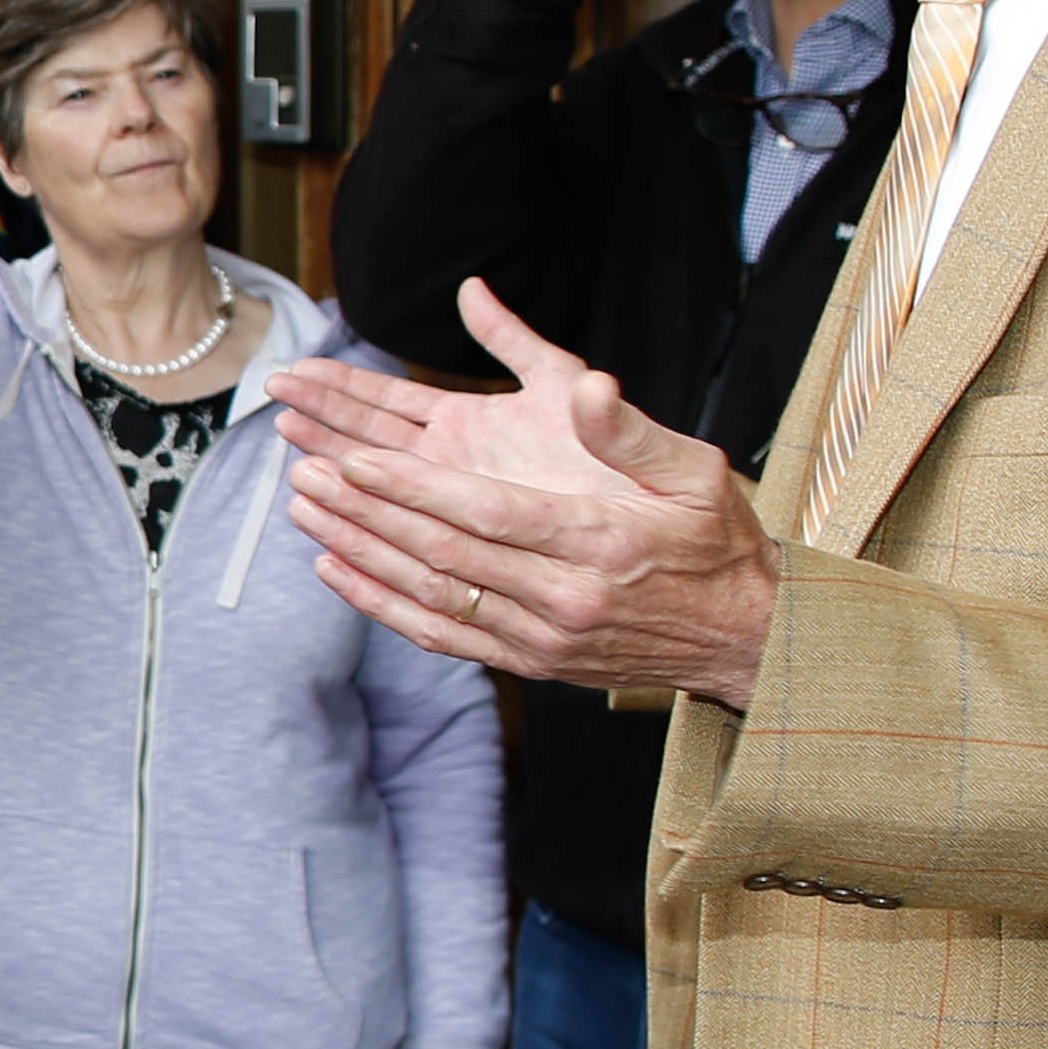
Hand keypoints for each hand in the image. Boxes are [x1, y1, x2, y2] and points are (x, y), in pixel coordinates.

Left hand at [270, 279, 779, 704]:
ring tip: (304, 510)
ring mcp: (542, 638)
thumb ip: (627, 431)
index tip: (355, 456)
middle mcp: (564, 599)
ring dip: (359, 551)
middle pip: (442, 553)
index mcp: (600, 543)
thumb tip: (585, 386)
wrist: (743, 637)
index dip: (413, 487)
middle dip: (366, 511)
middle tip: (306, 472)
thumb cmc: (716, 542)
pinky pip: (440, 636)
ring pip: (430, 595)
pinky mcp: (529, 662)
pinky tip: (336, 570)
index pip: (485, 513)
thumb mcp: (694, 471)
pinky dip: (381, 604)